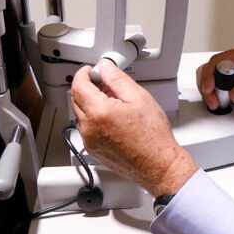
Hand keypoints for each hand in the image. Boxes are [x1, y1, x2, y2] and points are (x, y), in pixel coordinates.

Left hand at [70, 59, 198, 196]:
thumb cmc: (152, 136)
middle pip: (76, 99)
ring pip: (80, 113)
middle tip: (103, 82)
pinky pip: (86, 128)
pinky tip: (112, 117)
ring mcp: (89, 141)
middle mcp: (89, 128)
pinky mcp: (93, 150)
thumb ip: (117, 79)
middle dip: (86, 87)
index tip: (91, 70)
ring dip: (89, 103)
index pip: (79, 85)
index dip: (84, 73)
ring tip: (112, 101)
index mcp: (99, 112)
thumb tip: (105, 68)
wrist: (158, 165)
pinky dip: (93, 118)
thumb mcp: (139, 97)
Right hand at [196, 46, 233, 109]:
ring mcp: (231, 69)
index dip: (210, 77)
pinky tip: (221, 101)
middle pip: (209, 69)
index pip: (217, 62)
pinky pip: (215, 84)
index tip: (210, 91)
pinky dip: (214, 93)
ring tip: (217, 103)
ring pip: (209, 76)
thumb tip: (233, 94)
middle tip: (214, 102)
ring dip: (210, 91)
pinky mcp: (230, 79)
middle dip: (208, 86)